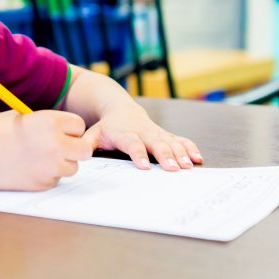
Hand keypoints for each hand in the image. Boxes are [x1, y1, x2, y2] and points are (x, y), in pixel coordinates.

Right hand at [0, 110, 94, 190]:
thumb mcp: (22, 117)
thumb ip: (46, 123)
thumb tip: (65, 130)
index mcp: (50, 122)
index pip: (79, 126)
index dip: (69, 129)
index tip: (58, 131)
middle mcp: (55, 144)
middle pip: (85, 150)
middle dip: (75, 148)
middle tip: (59, 147)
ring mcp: (51, 167)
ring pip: (73, 167)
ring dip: (62, 163)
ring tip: (40, 158)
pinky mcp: (43, 184)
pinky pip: (56, 180)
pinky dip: (48, 175)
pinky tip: (29, 168)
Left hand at [85, 105, 201, 171]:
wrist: (121, 109)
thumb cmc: (108, 127)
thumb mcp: (94, 133)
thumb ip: (87, 142)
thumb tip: (80, 153)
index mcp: (125, 133)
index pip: (132, 144)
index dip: (138, 154)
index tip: (144, 166)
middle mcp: (143, 132)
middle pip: (156, 144)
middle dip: (166, 156)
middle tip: (174, 168)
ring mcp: (156, 133)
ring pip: (171, 142)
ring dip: (181, 153)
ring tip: (189, 165)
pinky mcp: (166, 135)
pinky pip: (180, 140)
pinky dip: (190, 148)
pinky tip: (198, 157)